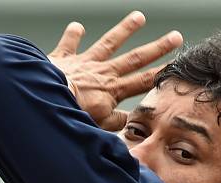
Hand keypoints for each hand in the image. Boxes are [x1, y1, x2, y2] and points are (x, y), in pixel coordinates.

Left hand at [48, 11, 182, 130]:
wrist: (44, 99)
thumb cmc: (70, 115)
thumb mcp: (98, 127)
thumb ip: (114, 123)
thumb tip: (127, 121)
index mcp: (111, 91)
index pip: (142, 82)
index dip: (161, 73)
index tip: (175, 66)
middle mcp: (102, 73)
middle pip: (135, 58)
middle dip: (157, 48)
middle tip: (174, 37)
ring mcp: (84, 62)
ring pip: (109, 43)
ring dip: (124, 30)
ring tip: (139, 17)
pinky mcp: (63, 58)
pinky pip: (69, 44)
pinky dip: (72, 34)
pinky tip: (77, 26)